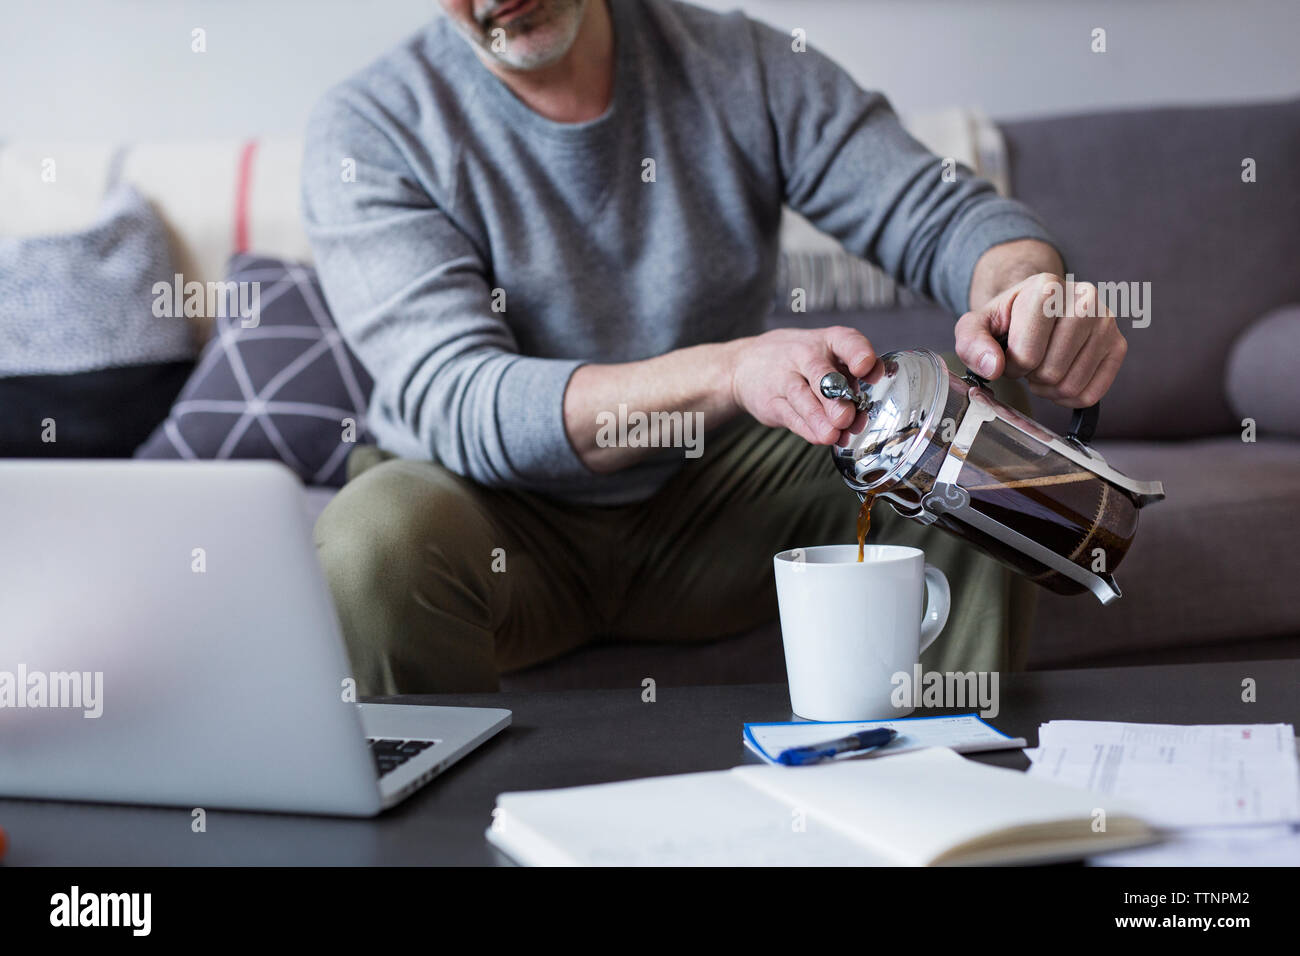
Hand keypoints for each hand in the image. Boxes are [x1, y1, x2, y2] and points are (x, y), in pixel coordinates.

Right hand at [729, 327, 877, 443]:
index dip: (859, 353)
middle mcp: (806, 355)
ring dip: (818, 417)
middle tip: (845, 416)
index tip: (866, 368)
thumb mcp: (827, 359)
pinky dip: (805, 428)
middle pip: (820, 373)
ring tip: (832, 434)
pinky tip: (818, 436)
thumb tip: (862, 415)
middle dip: (835, 397)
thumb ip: (849, 383)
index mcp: (829, 341)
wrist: (746, 364)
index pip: (847, 342)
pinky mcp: (770, 401)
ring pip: (802, 397)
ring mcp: (784, 377)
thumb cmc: (799, 362)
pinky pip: (789, 415)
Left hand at [954, 272, 1127, 407]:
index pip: (1027, 354)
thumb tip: (993, 367)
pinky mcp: (1118, 345)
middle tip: (1028, 361)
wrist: (1039, 306)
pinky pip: (1091, 394)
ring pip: (1071, 386)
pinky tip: (1061, 375)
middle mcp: (1085, 299)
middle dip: (1030, 376)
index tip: (1010, 352)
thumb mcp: (977, 325)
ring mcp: (1107, 322)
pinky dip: (1069, 397)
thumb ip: (972, 343)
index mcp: (1048, 288)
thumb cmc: (1008, 317)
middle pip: (1051, 373)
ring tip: (1043, 366)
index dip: (1012, 364)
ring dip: (1048, 388)